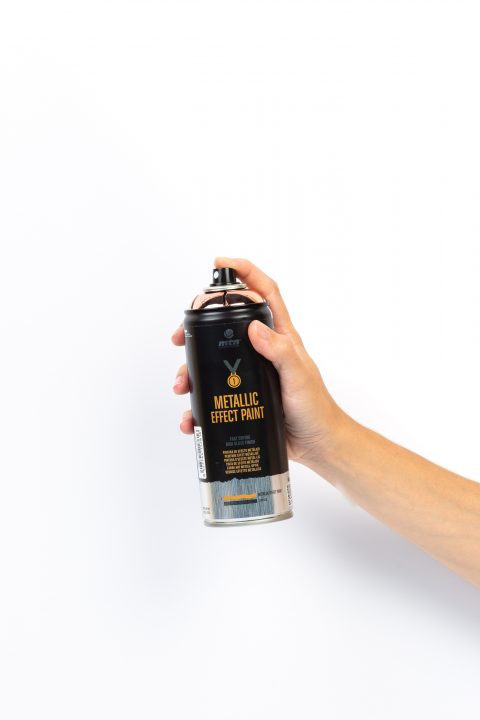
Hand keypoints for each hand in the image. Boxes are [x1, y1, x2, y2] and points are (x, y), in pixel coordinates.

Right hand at [171, 257, 342, 466]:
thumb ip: (280, 351)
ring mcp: (248, 375)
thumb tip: (254, 328)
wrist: (317, 446)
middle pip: (224, 326)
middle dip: (198, 327)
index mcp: (279, 337)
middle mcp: (261, 351)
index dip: (244, 273)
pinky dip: (196, 407)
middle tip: (180, 337)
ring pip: (211, 363)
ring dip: (191, 372)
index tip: (220, 264)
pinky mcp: (240, 399)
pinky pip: (212, 398)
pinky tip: (190, 417)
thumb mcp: (299, 377)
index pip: (263, 293)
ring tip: (182, 386)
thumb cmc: (315, 409)